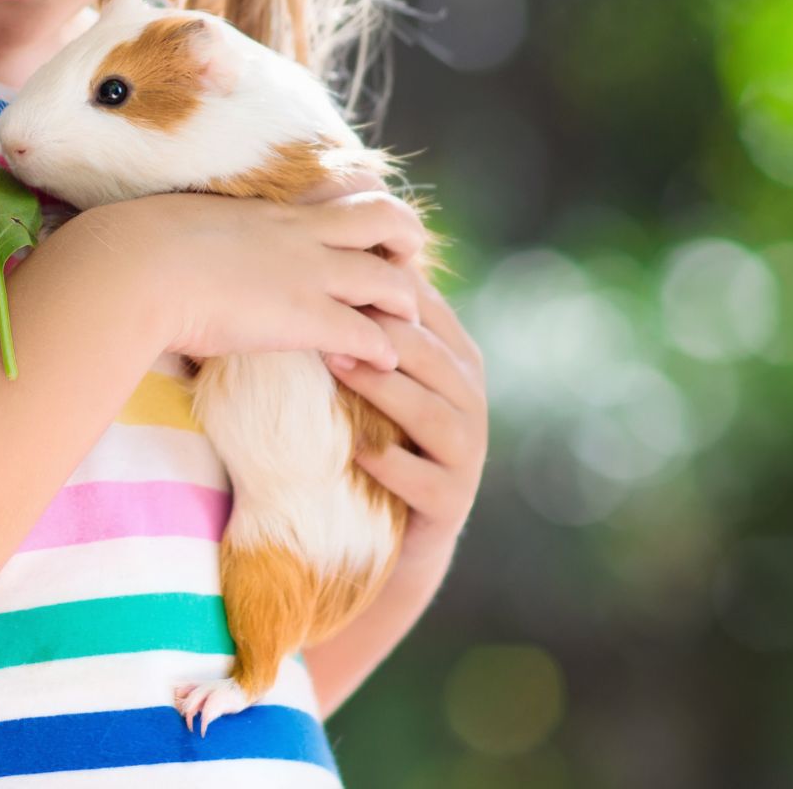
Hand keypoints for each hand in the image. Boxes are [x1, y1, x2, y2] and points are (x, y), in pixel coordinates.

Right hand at [77, 189, 426, 370]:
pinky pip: (368, 333)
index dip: (366, 203)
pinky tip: (381, 365)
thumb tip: (182, 236)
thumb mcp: (184, 221)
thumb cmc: (140, 246)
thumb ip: (204, 229)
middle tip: (404, 266)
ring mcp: (309, 274)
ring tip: (404, 326)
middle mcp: (301, 234)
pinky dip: (384, 351)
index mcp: (273, 209)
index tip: (368, 228)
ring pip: (390, 278)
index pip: (343, 188)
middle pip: (385, 217)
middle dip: (406, 239)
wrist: (135, 267)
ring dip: (406, 303)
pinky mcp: (307, 318)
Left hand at [325, 266, 487, 572]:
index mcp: (455, 359)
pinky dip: (392, 466)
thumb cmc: (376, 437)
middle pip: (430, 355)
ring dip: (385, 388)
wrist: (395, 537)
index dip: (384, 285)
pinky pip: (426, 480)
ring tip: (336, 368)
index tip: (331, 266)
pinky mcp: (452, 501)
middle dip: (381, 332)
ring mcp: (468, 453)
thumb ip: (366, 327)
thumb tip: (322, 256)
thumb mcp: (373, 378)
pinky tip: (357, 453)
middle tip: (326, 312)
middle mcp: (470, 400)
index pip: (426, 309)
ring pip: (433, 413)